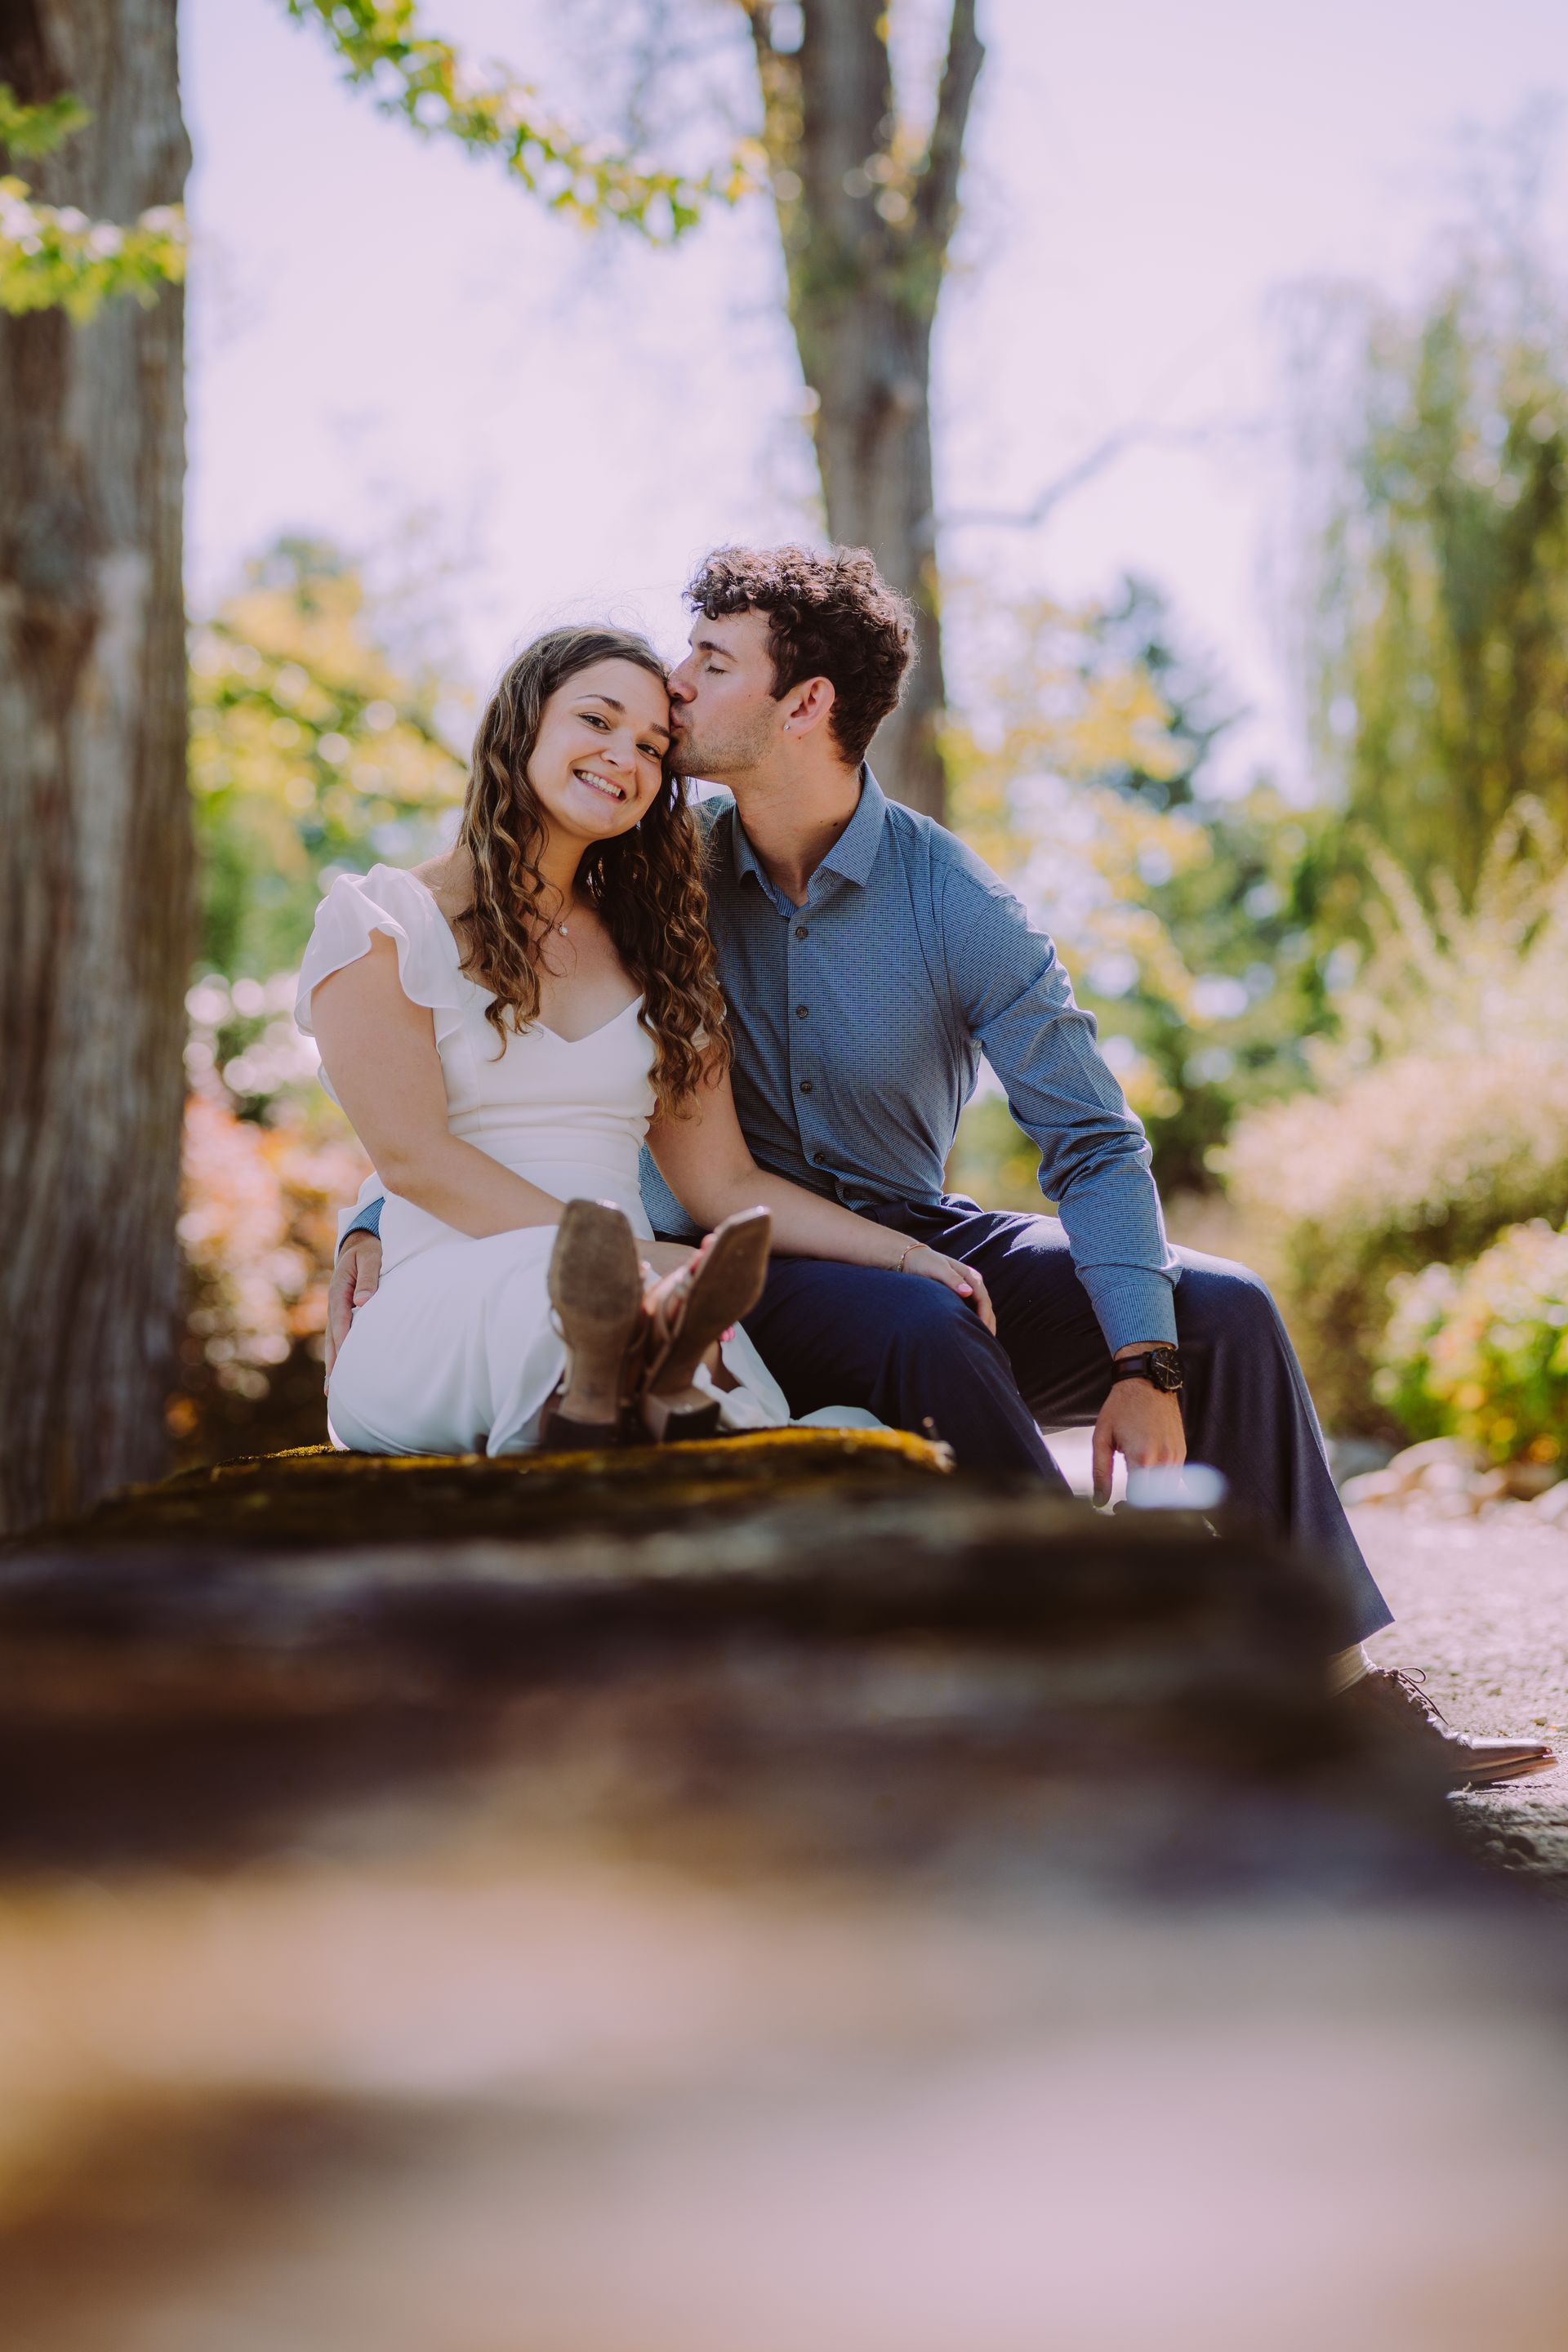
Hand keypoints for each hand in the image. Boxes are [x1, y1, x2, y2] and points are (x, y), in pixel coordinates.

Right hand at [325, 1232, 382, 1385]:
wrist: (363, 1240)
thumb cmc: (371, 1248)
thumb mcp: (371, 1257)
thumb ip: (369, 1277)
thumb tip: (362, 1302)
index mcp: (339, 1290)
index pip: (340, 1319)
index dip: (342, 1340)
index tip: (345, 1359)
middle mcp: (335, 1303)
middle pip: (332, 1337)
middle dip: (333, 1363)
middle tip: (333, 1388)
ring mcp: (338, 1310)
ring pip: (334, 1341)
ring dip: (333, 1364)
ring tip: (332, 1390)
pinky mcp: (345, 1313)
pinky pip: (340, 1337)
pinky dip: (339, 1355)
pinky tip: (342, 1373)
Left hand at [900, 1244, 996, 1334]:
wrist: (913, 1259)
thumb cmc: (925, 1263)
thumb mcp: (938, 1269)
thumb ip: (952, 1279)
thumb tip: (968, 1292)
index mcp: (971, 1276)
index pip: (983, 1299)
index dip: (984, 1315)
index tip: (982, 1330)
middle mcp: (973, 1284)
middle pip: (986, 1306)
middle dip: (988, 1324)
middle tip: (986, 1343)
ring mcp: (968, 1290)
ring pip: (981, 1310)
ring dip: (983, 1324)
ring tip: (982, 1343)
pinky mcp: (960, 1297)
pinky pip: (971, 1311)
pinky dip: (974, 1322)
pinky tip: (971, 1334)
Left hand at [1091, 1358, 1185, 1505]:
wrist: (1147, 1382)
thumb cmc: (1121, 1407)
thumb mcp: (1102, 1438)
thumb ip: (1100, 1472)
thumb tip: (1099, 1501)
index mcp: (1142, 1458)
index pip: (1140, 1501)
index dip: (1128, 1511)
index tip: (1118, 1510)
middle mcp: (1164, 1460)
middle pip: (1157, 1502)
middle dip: (1141, 1509)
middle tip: (1124, 1507)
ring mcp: (1177, 1457)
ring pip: (1168, 1494)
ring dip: (1152, 1499)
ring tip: (1135, 1495)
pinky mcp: (1182, 1452)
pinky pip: (1175, 1480)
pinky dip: (1162, 1487)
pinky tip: (1147, 1481)